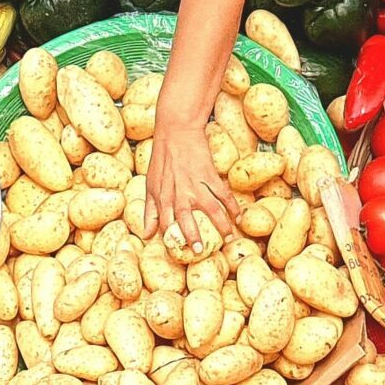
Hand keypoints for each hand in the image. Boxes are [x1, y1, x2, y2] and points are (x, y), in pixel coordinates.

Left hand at [144, 116, 238, 246]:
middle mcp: (179, 193)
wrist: (176, 131)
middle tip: (200, 251)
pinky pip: (224, 194)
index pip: (166, 224)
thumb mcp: (151, 186)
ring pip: (212, 209)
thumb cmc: (162, 159)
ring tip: (229, 239)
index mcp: (163, 197)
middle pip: (187, 220)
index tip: (180, 253)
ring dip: (222, 225)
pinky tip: (238, 216)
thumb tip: (146, 236)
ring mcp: (196, 184)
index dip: (172, 239)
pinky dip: (233, 206)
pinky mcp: (210, 175)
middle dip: (193, 236)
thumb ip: (150, 212)